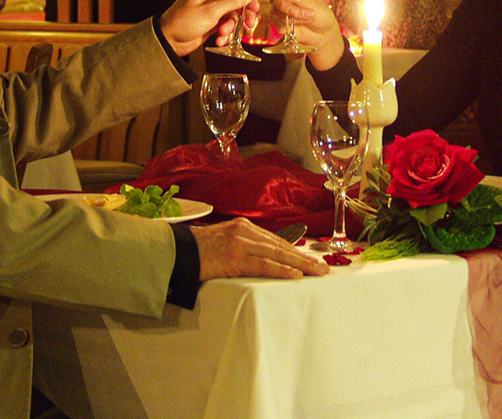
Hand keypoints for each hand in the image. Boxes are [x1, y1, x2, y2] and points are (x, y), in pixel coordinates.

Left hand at [160, 0, 258, 56]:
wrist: (169, 40)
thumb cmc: (182, 22)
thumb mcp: (211, 11)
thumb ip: (233, 1)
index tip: (254, 9)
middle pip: (236, 1)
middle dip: (240, 15)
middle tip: (248, 24)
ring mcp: (211, 7)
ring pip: (232, 15)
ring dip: (230, 27)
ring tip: (222, 33)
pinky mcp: (211, 20)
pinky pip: (226, 24)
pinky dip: (225, 33)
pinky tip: (219, 39)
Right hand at [191, 218, 328, 279]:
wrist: (178, 251)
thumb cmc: (199, 250)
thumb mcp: (224, 240)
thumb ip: (243, 245)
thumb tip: (263, 257)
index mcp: (244, 226)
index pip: (276, 240)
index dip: (295, 251)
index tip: (311, 259)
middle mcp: (245, 231)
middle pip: (282, 246)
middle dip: (304, 258)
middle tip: (323, 268)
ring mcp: (240, 244)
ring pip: (278, 255)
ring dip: (300, 265)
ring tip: (317, 273)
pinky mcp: (235, 258)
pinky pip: (264, 265)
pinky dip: (281, 270)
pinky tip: (295, 275)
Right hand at [270, 0, 344, 69]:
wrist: (323, 33)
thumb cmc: (321, 14)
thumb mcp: (314, 3)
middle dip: (290, 6)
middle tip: (307, 11)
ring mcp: (280, 10)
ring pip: (277, 10)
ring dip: (294, 15)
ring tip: (309, 17)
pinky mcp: (278, 22)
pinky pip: (277, 21)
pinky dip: (291, 23)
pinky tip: (301, 24)